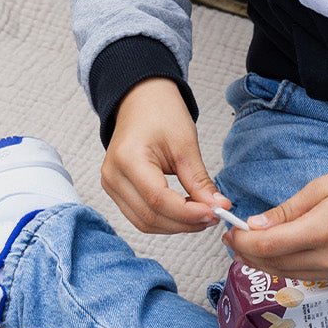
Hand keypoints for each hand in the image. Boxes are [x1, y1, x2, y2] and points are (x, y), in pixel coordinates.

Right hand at [102, 78, 223, 233]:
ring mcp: (110, 185)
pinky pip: (139, 217)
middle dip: (184, 222)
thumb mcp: (185, 144)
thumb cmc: (160, 113)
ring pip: (144, 223)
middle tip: (213, 216)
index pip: (158, 200)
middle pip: (149, 216)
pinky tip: (184, 213)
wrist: (140, 101)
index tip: (215, 213)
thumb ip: (199, 181)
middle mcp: (113, 176)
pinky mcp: (116, 191)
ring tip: (201, 215)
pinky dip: (164, 220)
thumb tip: (217, 207)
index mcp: (127, 158)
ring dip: (175, 226)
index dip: (188, 213)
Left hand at [223, 164, 327, 281]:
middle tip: (232, 239)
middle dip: (247, 252)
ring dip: (263, 262)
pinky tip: (277, 253)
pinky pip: (306, 276)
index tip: (231, 231)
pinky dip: (286, 266)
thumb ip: (286, 211)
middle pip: (273, 263)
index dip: (243, 240)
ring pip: (287, 274)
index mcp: (322, 231)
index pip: (268, 245)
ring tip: (248, 247)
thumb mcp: (322, 188)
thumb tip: (256, 225)